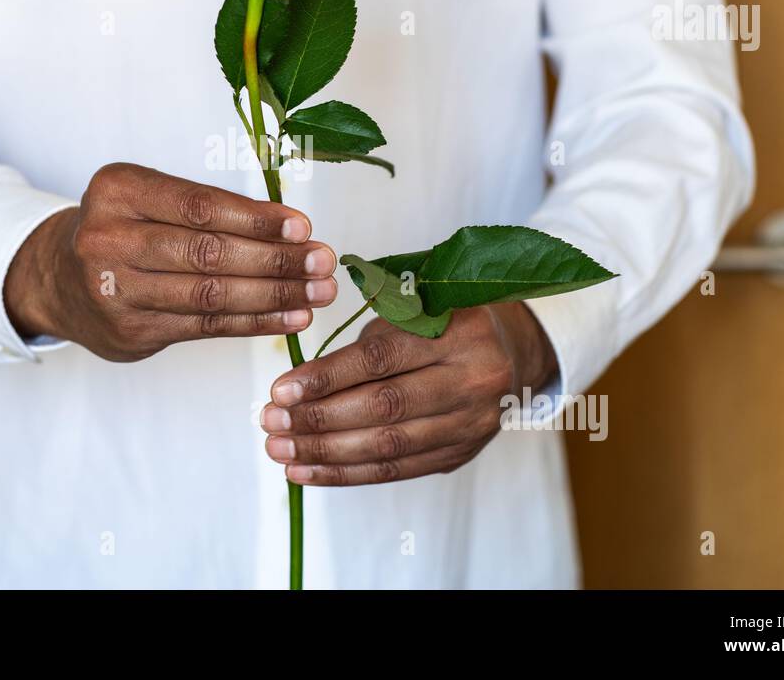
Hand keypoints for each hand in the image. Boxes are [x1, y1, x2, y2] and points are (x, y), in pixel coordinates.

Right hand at [4, 163, 336, 360]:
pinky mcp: (129, 332)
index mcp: (117, 189)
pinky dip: (254, 322)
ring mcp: (115, 290)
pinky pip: (205, 327)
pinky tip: (291, 316)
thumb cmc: (126, 229)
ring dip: (274, 295)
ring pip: (209, 295)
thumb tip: (293, 228)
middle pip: (207, 253)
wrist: (59, 280)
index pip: (198, 205)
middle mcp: (107, 238)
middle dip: (275, 260)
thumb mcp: (150, 199)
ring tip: (318, 292)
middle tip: (323, 262)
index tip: (303, 226)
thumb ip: (209, 208)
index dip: (255, 218)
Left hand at [260, 304, 556, 484]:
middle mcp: (470, 379)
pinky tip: (308, 472)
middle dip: (318, 420)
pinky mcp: (460, 453)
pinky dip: (347, 474)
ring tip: (281, 451)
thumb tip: (298, 385)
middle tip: (271, 423)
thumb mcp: (415, 309)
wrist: (511, 352)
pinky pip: (396, 471)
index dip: (326, 378)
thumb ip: (366, 343)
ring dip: (326, 453)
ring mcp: (469, 423)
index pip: (380, 359)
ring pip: (388, 447)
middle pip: (383, 408)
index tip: (280, 390)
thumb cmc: (446, 322)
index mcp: (456, 331)